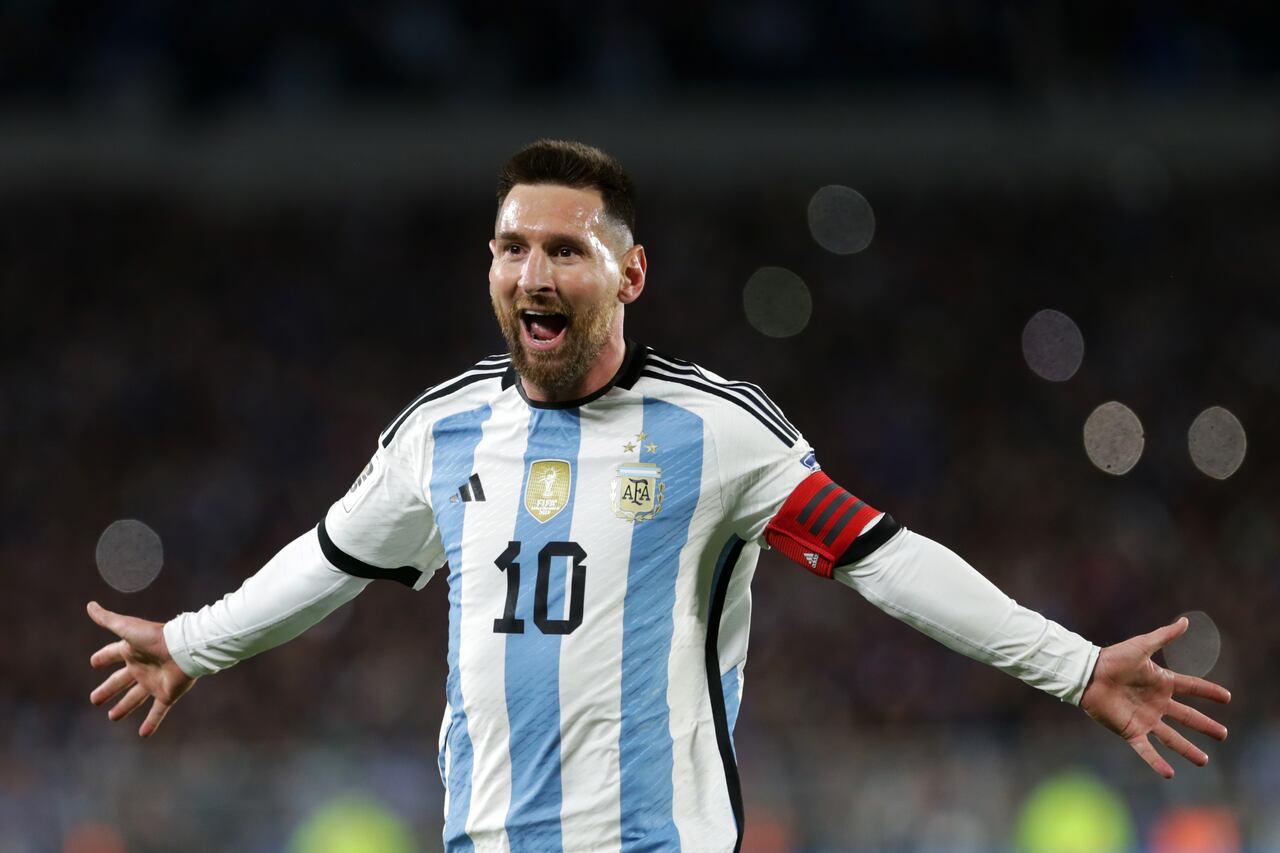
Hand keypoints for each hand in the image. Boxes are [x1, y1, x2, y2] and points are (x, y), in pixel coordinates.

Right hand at [88, 601, 195, 736]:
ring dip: (124, 707)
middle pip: (121, 681)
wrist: (185, 649)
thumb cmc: (155, 637)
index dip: (103, 658)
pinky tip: (143, 735)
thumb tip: (89, 605)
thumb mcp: (126, 627)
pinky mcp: (167, 694)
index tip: (93, 662)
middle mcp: (143, 667)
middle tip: (94, 700)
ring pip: (136, 698)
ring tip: (112, 718)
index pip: (113, 654)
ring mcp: (155, 682)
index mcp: (133, 651)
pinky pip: (158, 711)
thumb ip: (107, 619)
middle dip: (108, 690)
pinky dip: (152, 723)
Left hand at [1080, 616, 1229, 777]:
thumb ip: (1164, 636)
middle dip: (1205, 726)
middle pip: (1187, 717)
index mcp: (1161, 682)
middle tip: (1223, 735)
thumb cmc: (1113, 658)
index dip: (1208, 692)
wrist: (1088, 673)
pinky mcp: (1131, 730)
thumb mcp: (1142, 645)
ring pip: (1171, 738)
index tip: (1226, 697)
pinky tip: (1170, 773)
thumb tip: (1186, 622)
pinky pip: (1146, 750)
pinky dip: (1157, 762)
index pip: (1191, 688)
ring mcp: (1145, 718)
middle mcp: (1157, 703)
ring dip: (1187, 750)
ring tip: (1204, 760)